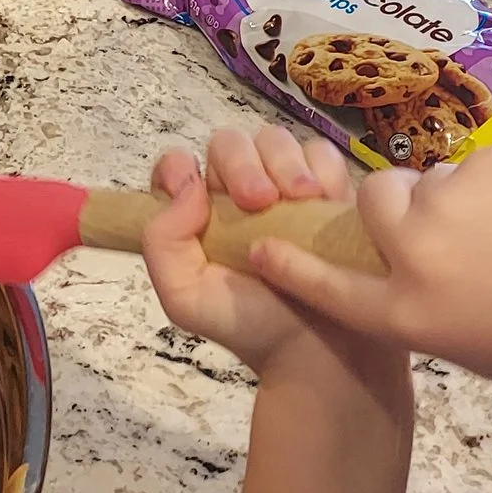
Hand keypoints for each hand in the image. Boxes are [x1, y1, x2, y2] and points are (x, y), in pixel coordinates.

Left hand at [140, 127, 400, 385]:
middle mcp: (237, 194)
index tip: (198, 192)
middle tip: (261, 201)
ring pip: (276, 141)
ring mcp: (284, 189)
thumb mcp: (185, 296)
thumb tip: (187, 184)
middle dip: (243, 163)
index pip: (177, 166)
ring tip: (303, 199)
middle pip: (230, 143)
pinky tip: (326, 202)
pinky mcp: (329, 192)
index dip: (181, 168)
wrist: (319, 352)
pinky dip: (323, 168)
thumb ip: (162, 241)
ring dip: (286, 163)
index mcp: (197, 215)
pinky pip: (322, 154)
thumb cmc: (250, 326)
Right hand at [246, 145, 491, 401]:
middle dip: (398, 208)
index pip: (326, 284)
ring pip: (431, 180)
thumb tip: (409, 260)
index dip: (291, 265)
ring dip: (455, 198)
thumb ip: (422, 303)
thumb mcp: (471, 346)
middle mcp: (416, 256)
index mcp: (408, 318)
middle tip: (450, 231)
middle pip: (376, 202)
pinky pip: (476, 166)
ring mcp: (452, 202)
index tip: (259, 246)